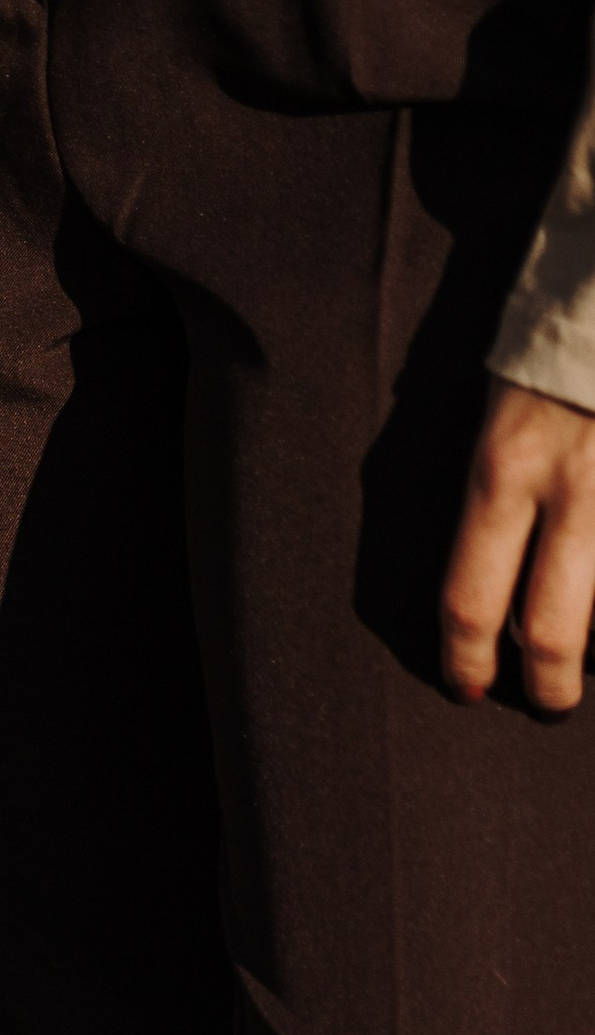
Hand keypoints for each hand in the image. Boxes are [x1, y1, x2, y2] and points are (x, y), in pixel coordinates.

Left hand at [441, 379, 594, 709]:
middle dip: (548, 685)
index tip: (470, 687)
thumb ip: (495, 481)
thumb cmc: (552, 333)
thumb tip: (489, 559)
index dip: (466, 660)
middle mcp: (569, 490)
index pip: (468, 598)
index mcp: (503, 470)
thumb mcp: (499, 401)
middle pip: (551, 629)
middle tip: (550, 701)